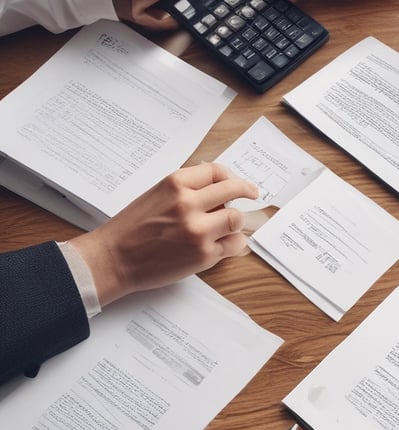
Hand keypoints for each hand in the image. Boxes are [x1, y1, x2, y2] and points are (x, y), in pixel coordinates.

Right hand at [69, 163, 258, 305]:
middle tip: (253, 194)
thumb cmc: (132, 227)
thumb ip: (186, 188)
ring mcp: (198, 230)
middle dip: (247, 191)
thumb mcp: (157, 194)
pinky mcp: (203, 255)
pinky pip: (233, 244)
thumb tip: (219, 185)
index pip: (216, 171)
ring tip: (229, 226)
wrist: (113, 258)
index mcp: (175, 183)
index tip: (238, 182)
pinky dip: (234, 243)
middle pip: (233, 190)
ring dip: (236, 222)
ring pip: (236, 218)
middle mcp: (188, 203)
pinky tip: (227, 243)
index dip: (231, 176)